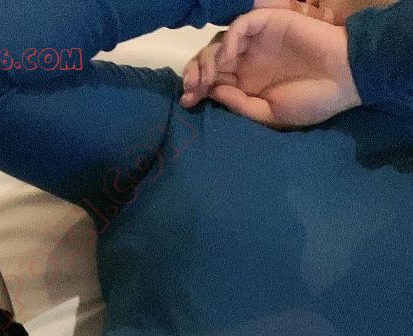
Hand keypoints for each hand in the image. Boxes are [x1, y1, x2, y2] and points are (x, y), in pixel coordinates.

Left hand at [179, 10, 361, 128]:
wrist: (345, 79)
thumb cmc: (313, 100)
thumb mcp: (271, 114)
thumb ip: (240, 104)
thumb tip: (212, 93)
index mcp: (249, 83)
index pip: (214, 81)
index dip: (197, 88)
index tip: (188, 102)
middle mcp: (249, 60)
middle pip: (210, 59)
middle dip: (195, 73)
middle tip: (191, 89)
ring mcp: (258, 41)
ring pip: (220, 41)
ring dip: (207, 58)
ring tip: (207, 77)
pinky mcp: (269, 23)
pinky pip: (241, 25)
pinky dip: (229, 39)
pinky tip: (227, 59)